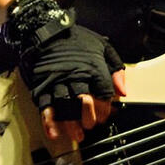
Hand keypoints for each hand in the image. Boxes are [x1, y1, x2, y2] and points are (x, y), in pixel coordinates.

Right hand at [21, 24, 128, 143]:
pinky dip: (48, 120)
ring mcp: (57, 81)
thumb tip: (122, 91)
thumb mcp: (102, 46)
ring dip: (70, 123)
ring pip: (65, 106)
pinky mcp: (41, 84)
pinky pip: (45, 104)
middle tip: (89, 126)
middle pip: (84, 102)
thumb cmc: (76, 39)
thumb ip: (116, 68)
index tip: (104, 115)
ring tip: (76, 135)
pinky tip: (53, 131)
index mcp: (93, 67)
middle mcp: (75, 76)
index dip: (105, 107)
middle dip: (88, 117)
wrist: (46, 29)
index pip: (104, 93)